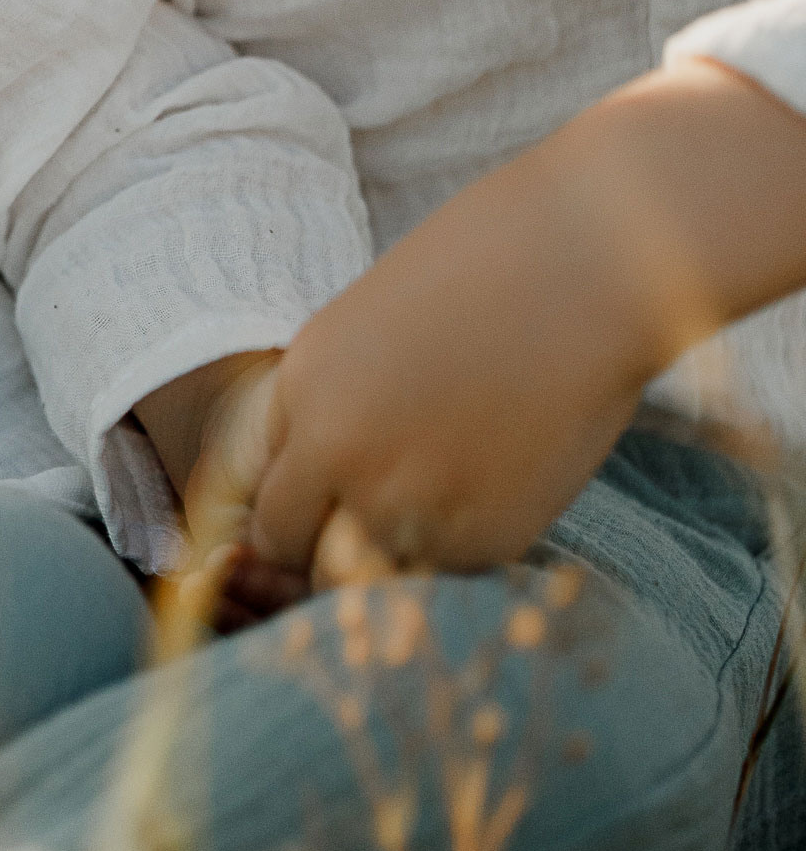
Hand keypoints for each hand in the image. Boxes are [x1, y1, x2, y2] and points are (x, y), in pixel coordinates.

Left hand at [250, 59, 805, 585]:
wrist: (588, 267)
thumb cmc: (482, 273)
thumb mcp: (363, 330)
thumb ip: (329, 411)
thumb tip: (320, 487)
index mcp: (302, 393)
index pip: (263, 504)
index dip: (297, 509)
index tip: (329, 505)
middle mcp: (339, 457)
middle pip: (296, 553)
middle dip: (325, 548)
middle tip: (373, 526)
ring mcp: (410, 504)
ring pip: (367, 583)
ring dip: (390, 562)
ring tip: (440, 510)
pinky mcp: (486, 535)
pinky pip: (447, 577)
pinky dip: (460, 555)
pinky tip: (493, 495)